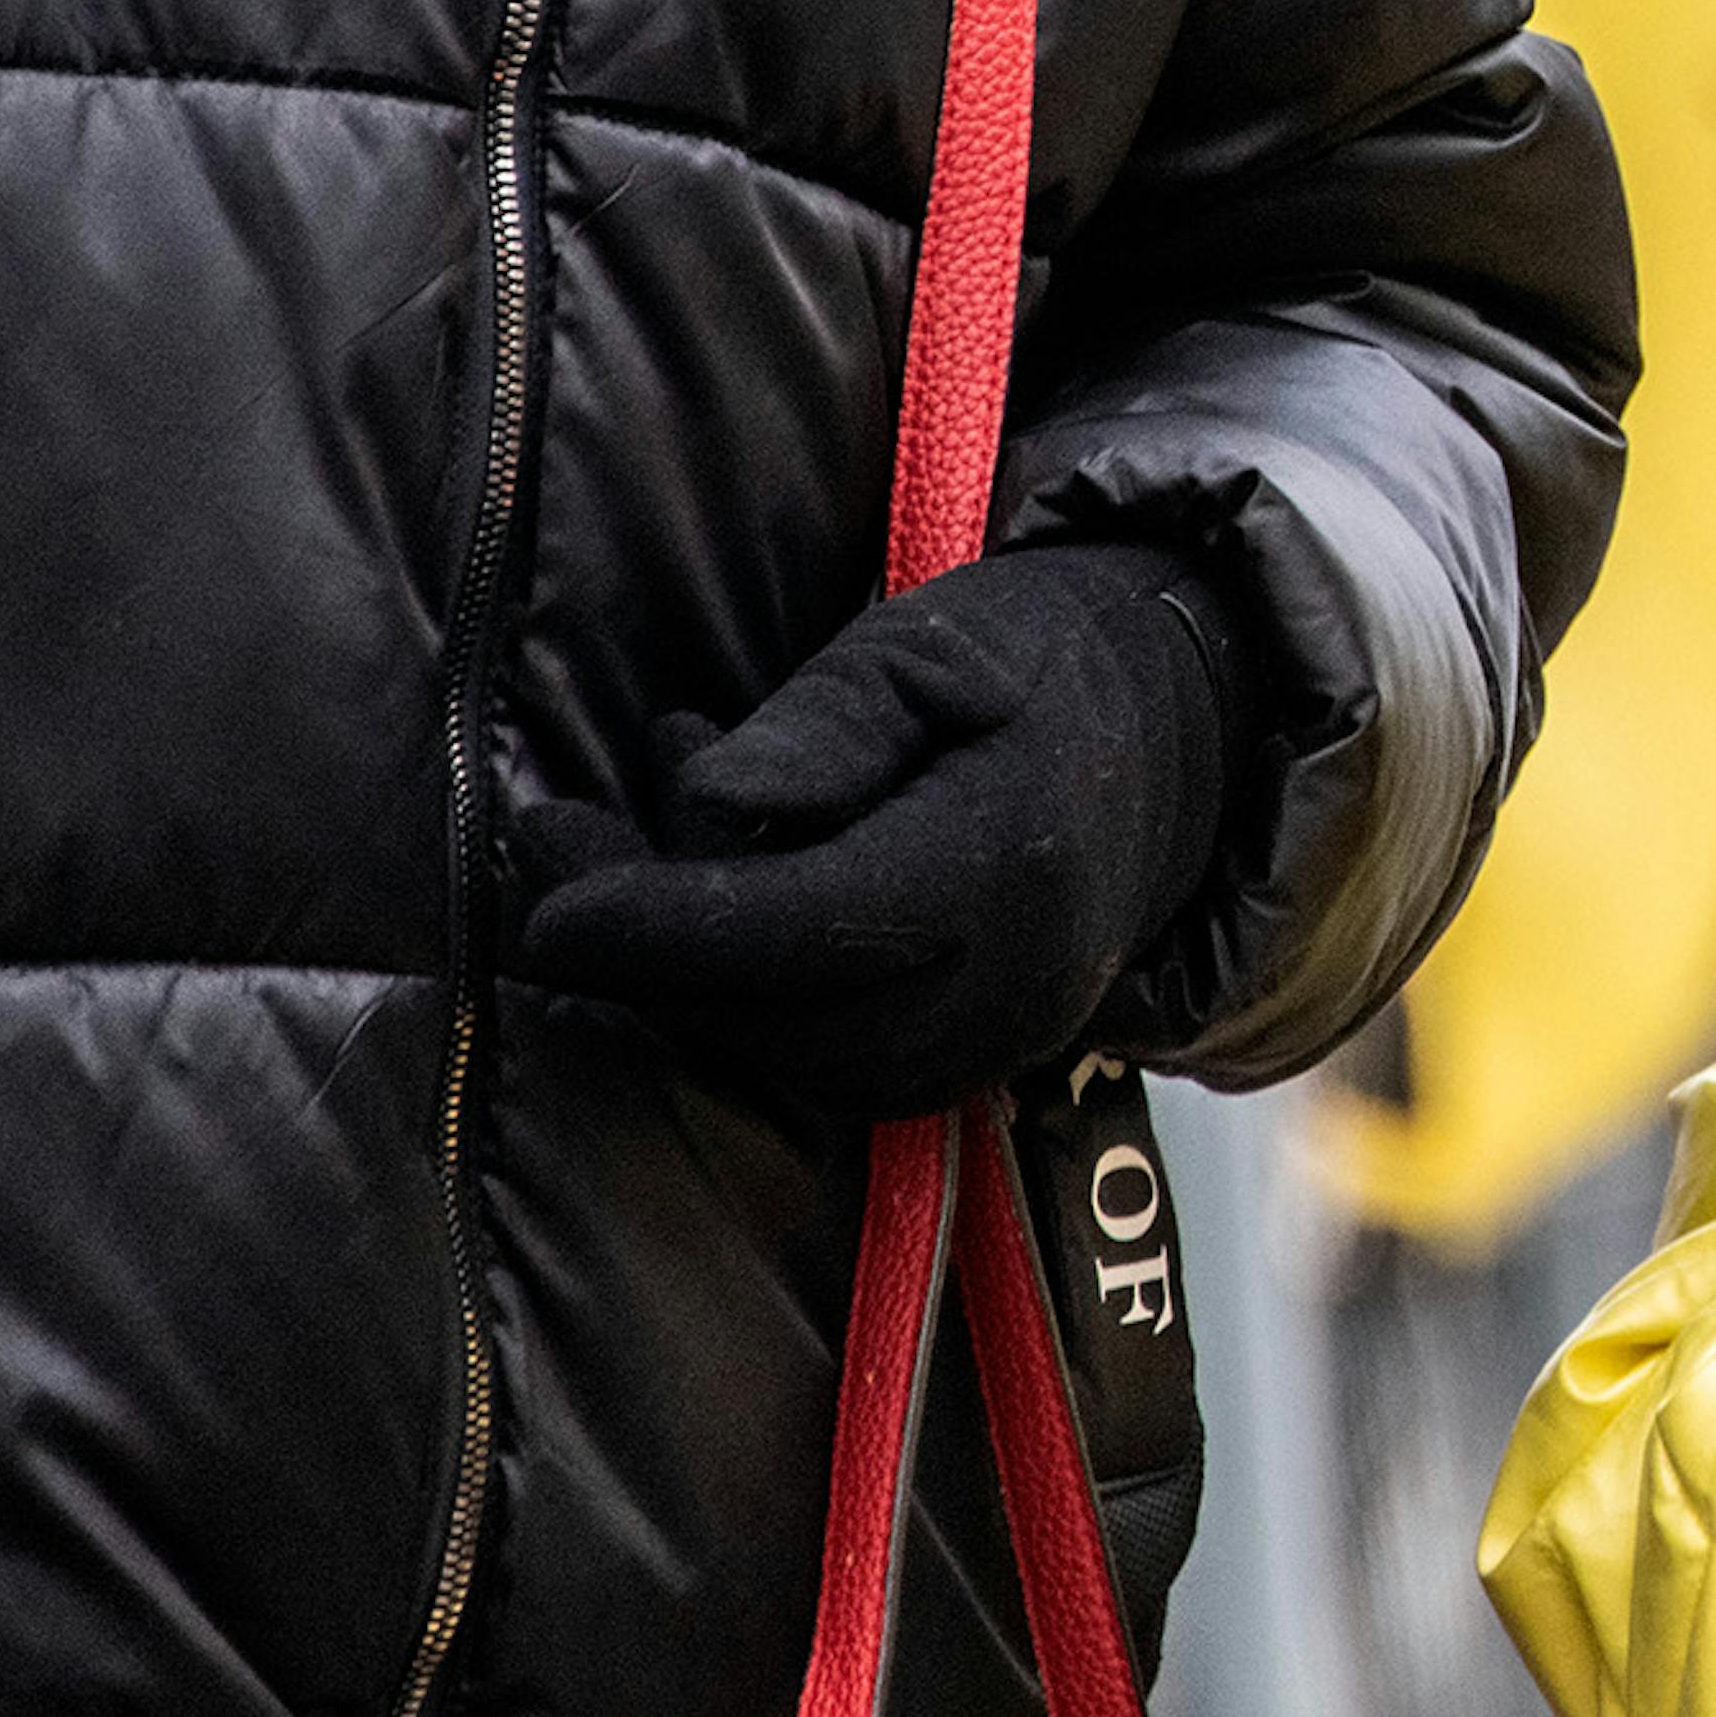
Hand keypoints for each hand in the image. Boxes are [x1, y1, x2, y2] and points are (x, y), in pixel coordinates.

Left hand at [501, 539, 1242, 1115]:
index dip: (663, 929)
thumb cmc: (1034, 663)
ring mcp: (991, 1043)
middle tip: (541, 836)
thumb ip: (820, 731)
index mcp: (1006, 862)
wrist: (1174, 738)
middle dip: (638, 941)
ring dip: (673, 966)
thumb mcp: (925, 649)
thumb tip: (706, 808)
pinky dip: (731, 990)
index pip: (804, 929)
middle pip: (776, 1010)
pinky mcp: (962, 1067)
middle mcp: (1007, 983)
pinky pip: (813, 1060)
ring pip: (782, 1052)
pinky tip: (697, 891)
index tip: (547, 907)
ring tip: (601, 838)